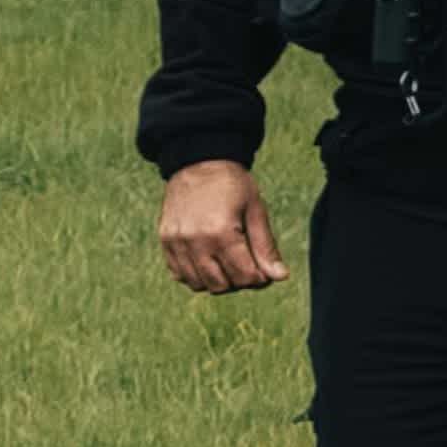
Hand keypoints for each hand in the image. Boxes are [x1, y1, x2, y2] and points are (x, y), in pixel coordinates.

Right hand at [158, 160, 290, 293]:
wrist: (198, 160)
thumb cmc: (231, 184)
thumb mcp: (255, 209)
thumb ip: (266, 246)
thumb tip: (280, 276)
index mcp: (221, 232)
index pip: (244, 277)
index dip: (258, 277)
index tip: (261, 267)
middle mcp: (195, 241)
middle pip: (220, 285)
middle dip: (238, 280)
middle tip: (244, 263)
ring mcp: (177, 242)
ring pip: (198, 284)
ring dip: (216, 280)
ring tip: (225, 261)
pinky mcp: (165, 240)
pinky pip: (179, 274)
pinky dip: (194, 274)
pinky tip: (206, 260)